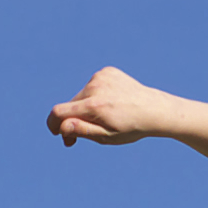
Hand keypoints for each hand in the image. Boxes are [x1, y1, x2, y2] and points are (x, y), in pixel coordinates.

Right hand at [48, 66, 170, 146]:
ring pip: (81, 96)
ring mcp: (101, 76)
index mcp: (94, 106)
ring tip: (106, 116)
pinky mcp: (107, 71)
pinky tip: (112, 103)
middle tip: (80, 136)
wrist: (155, 110)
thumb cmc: (131, 128)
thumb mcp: (107, 136)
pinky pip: (92, 86)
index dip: (52, 124)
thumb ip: (82, 130)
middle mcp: (95, 87)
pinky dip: (95, 95)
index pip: (59, 112)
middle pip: (70, 105)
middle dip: (72, 119)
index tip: (56, 132)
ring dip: (86, 107)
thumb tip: (61, 125)